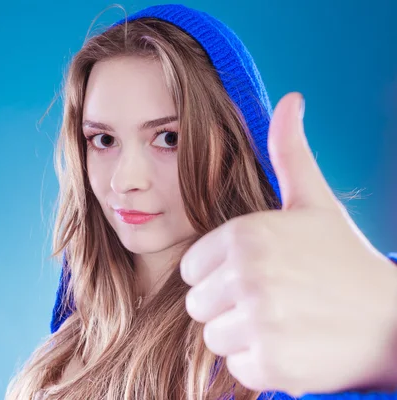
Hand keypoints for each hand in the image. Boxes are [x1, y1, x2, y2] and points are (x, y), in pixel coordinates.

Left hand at [180, 92, 396, 396]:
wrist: (393, 320)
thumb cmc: (344, 260)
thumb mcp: (315, 202)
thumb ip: (291, 152)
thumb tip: (290, 100)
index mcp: (245, 234)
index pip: (191, 269)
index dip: (220, 276)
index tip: (259, 274)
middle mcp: (248, 274)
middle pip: (197, 305)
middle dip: (229, 307)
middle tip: (275, 301)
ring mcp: (260, 320)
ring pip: (213, 338)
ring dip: (244, 336)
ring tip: (285, 322)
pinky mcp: (272, 363)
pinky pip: (237, 368)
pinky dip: (261, 365)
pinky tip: (294, 346)